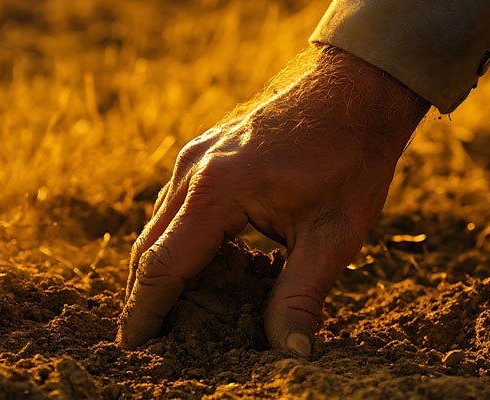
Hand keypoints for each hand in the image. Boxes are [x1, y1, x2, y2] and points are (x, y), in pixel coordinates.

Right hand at [117, 46, 428, 354]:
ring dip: (161, 269)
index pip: (162, 266)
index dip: (144, 313)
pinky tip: (208, 265)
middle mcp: (194, 170)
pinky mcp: (207, 151)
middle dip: (144, 297)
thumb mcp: (334, 234)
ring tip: (171, 312)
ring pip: (160, 225)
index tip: (133, 347)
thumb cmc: (349, 157)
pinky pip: (178, 205)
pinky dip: (181, 241)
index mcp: (217, 191)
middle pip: (149, 247)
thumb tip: (292, 351)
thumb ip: (303, 295)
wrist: (356, 90)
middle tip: (147, 340)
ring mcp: (196, 156)